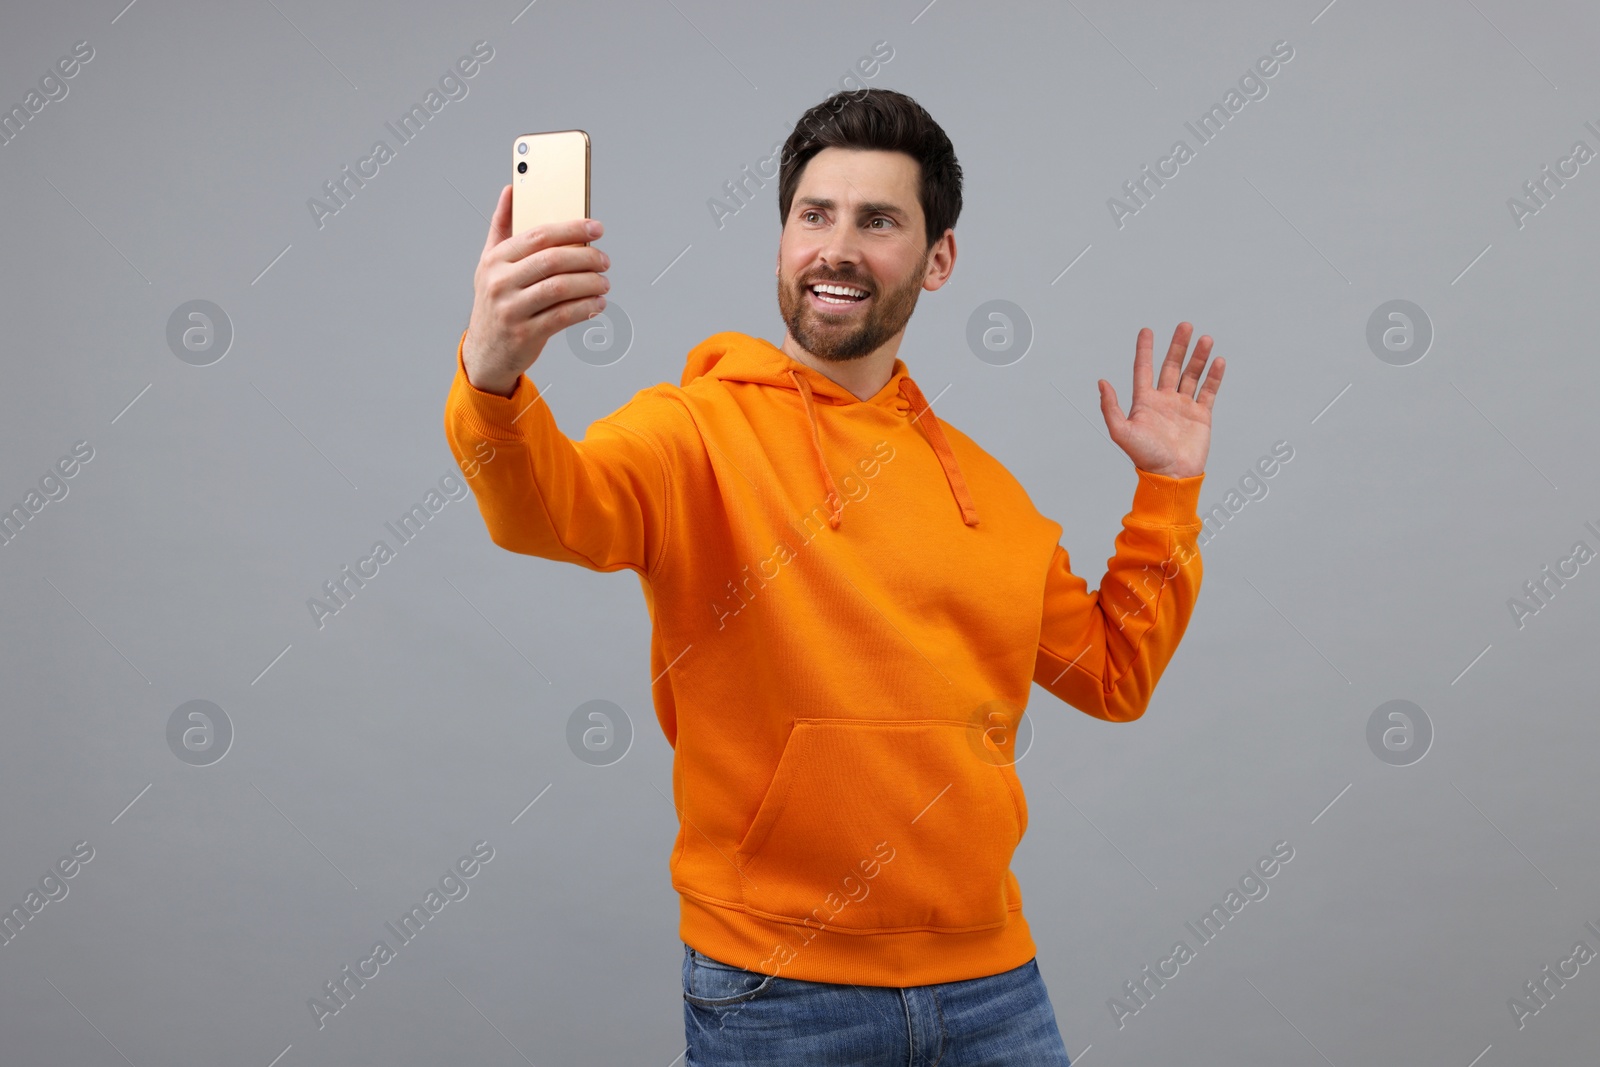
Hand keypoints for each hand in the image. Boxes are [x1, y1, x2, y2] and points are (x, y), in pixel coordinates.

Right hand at [461, 185, 610, 395]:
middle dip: (586, 257)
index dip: (572, 228)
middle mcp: (500, 283)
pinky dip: (586, 308)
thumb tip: (512, 189)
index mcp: (495, 260)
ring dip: (590, 283)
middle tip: (604, 260)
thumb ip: (502, 226)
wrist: (485, 351)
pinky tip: (597, 304)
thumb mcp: (490, 263)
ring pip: (561, 288)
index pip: (539, 236)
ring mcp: (512, 309)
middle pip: (553, 260)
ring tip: (604, 282)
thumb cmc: (495, 301)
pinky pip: (563, 316)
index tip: (596, 228)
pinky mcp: (525, 334)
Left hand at [1098, 323, 1223, 478]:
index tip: (1147, 330)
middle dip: (1178, 346)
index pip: (1144, 369)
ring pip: (1191, 375)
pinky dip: (1214, 376)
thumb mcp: (1121, 432)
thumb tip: (1102, 382)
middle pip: (1171, 366)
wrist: (1172, 476)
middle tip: (1185, 326)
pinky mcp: (1201, 415)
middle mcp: (1164, 400)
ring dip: (1198, 357)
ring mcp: (1183, 406)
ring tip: (1206, 339)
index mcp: (1144, 402)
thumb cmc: (1145, 457)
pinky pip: (1208, 391)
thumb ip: (1110, 407)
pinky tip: (1218, 361)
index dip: (1145, 349)